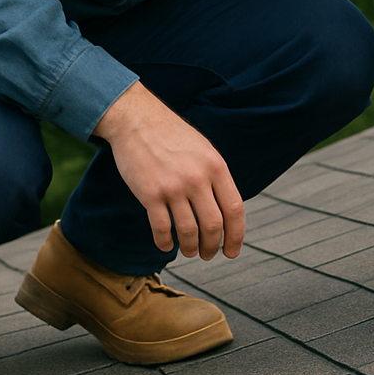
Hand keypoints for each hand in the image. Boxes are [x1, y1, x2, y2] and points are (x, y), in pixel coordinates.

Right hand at [94, 82, 244, 260]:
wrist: (137, 120)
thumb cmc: (172, 136)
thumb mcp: (204, 150)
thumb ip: (216, 177)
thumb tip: (226, 211)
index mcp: (216, 166)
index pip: (234, 209)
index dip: (236, 235)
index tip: (231, 251)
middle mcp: (197, 177)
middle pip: (213, 225)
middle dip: (212, 247)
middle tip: (208, 255)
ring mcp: (173, 186)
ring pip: (188, 232)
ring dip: (190, 248)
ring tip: (189, 252)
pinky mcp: (150, 194)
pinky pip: (162, 229)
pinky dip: (165, 243)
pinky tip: (166, 245)